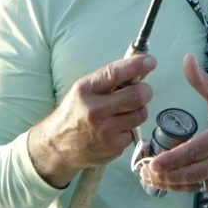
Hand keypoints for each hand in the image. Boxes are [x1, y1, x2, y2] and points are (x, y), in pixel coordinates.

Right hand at [26, 53, 155, 187]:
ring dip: (139, 109)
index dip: (136, 65)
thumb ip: (110, 80)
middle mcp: (94, 109)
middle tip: (142, 91)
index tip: (150, 61)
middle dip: (145, 91)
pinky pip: (135, 130)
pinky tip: (118, 128)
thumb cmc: (74, 113)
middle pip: (137, 95)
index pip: (115, 73)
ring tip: (126, 111)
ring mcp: (105, 130)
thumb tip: (141, 68)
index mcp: (85, 90)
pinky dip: (131, 127)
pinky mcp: (113, 146)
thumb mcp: (84, 91)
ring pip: (140, 113)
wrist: (57, 145)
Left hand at [140, 55, 207, 192]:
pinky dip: (185, 187)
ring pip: (195, 185)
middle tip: (143, 172)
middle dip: (165, 176)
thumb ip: (203, 82)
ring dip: (171, 185)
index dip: (172, 160)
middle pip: (191, 173)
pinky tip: (170, 181)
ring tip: (151, 179)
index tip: (153, 164)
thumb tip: (187, 59)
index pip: (194, 151)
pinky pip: (203, 189)